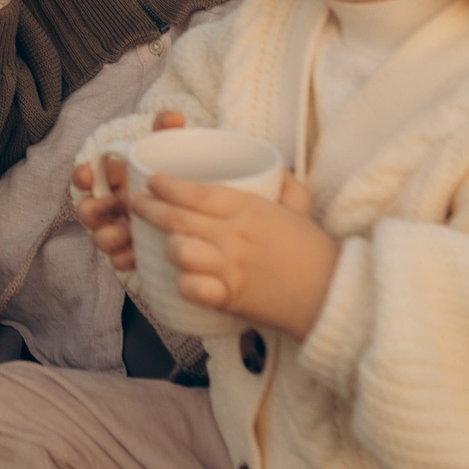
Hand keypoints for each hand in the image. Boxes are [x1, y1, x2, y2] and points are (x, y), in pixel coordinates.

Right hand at [74, 110, 185, 270]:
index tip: (88, 174)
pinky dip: (123, 258)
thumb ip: (168, 132)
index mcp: (113, 180)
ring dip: (108, 236)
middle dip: (94, 210)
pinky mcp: (130, 254)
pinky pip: (116, 260)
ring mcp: (118, 231)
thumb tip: (175, 117)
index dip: (81, 175)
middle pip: (85, 211)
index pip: (84, 176)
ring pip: (98, 238)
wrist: (196, 214)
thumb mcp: (170, 153)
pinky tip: (134, 256)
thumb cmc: (174, 178)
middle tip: (115, 206)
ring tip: (128, 234)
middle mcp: (109, 206)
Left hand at [135, 170, 334, 341]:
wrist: (332, 295)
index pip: (195, 191)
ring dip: (168, 247)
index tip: (152, 181)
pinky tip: (183, 279)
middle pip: (177, 218)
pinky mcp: (231, 297)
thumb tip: (279, 171)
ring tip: (165, 243)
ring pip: (179, 251)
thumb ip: (286, 186)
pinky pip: (192, 288)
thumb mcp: (300, 210)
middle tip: (136, 205)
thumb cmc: (314, 251)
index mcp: (248, 209)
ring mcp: (231, 267)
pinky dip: (183, 283)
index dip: (167, 185)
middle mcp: (235, 235)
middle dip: (148, 209)